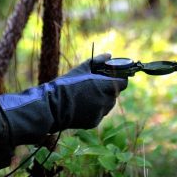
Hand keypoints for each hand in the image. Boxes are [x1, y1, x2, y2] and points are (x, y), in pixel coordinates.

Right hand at [0, 54, 127, 145]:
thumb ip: (98, 61)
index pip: (123, 82)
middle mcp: (106, 101)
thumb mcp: (82, 69)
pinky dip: (94, 108)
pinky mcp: (94, 122)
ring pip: (108, 104)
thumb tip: (109, 54)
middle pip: (115, 93)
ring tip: (87, 93)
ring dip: (102, 98)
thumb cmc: (67, 84)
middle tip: (96, 83)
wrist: (53, 106)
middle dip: (108, 88)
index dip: (119, 77)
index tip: (112, 75)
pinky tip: (82, 104)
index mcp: (105, 86)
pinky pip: (99, 113)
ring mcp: (101, 113)